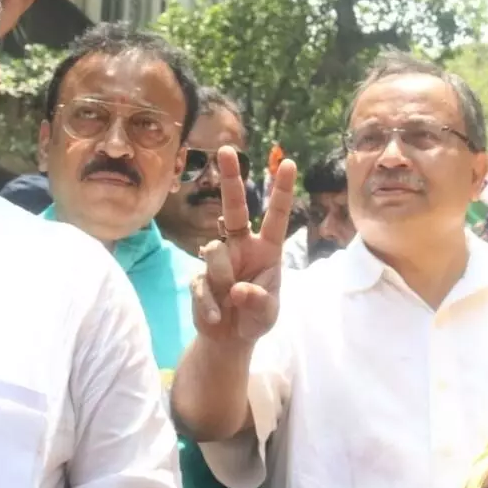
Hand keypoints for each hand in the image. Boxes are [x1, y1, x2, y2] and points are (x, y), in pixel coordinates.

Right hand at [190, 148, 296, 345]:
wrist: (229, 339)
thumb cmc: (255, 318)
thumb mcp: (267, 313)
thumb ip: (258, 301)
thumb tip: (237, 289)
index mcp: (266, 249)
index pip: (276, 216)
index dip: (282, 191)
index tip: (288, 163)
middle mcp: (241, 246)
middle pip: (233, 207)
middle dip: (231, 178)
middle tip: (225, 149)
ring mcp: (217, 259)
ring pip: (214, 252)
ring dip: (223, 280)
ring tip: (230, 302)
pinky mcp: (198, 277)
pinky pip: (201, 283)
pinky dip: (210, 304)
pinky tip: (217, 316)